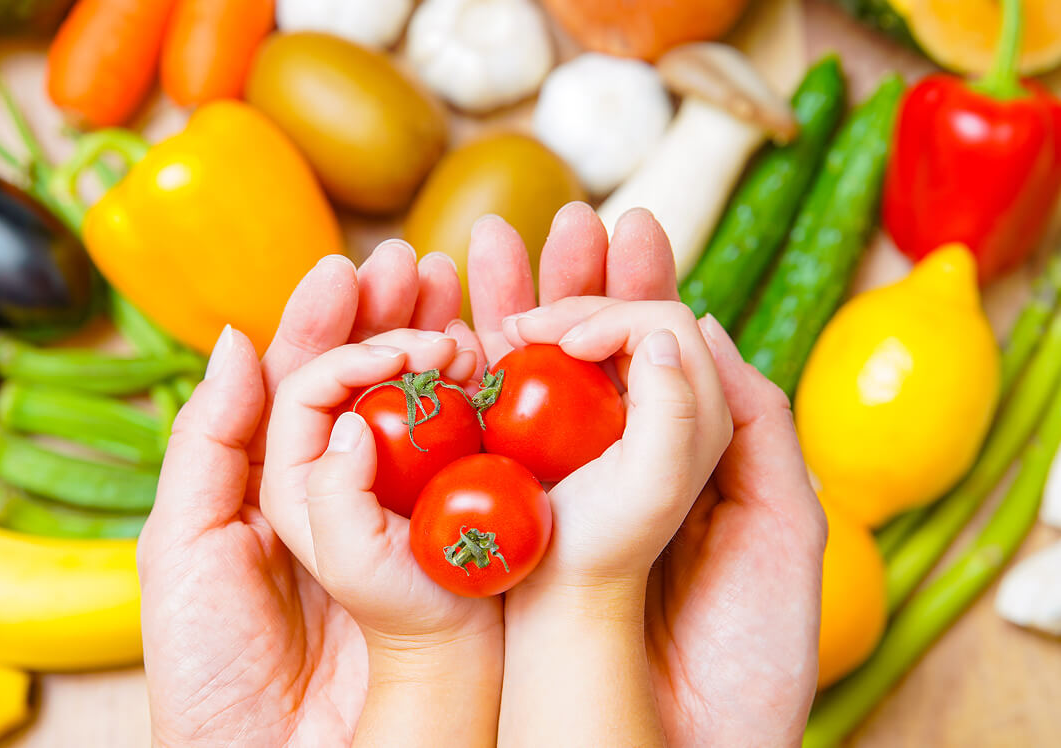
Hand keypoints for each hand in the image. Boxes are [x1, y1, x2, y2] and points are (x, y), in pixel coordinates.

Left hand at [138, 244, 464, 746]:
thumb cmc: (214, 674)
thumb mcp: (186, 546)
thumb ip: (208, 441)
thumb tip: (234, 340)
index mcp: (275, 491)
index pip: (306, 386)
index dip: (326, 325)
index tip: (347, 273)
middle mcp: (344, 498)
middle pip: (372, 387)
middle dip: (391, 317)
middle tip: (417, 263)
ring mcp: (401, 524)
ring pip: (426, 415)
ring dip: (439, 345)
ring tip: (454, 289)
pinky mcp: (449, 558)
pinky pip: (468, 471)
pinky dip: (482, 412)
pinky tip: (489, 357)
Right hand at [471, 205, 824, 745]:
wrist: (662, 737)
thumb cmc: (740, 660)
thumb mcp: (779, 528)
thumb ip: (748, 423)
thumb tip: (695, 332)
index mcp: (679, 466)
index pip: (654, 358)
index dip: (634, 293)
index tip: (617, 250)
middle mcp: (611, 471)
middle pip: (585, 356)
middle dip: (570, 279)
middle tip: (559, 223)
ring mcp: (550, 495)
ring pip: (523, 380)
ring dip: (507, 303)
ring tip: (489, 241)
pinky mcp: (499, 525)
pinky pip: (475, 432)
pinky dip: (462, 369)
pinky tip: (449, 315)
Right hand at [504, 299, 732, 580]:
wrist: (553, 605)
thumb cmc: (605, 556)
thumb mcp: (659, 489)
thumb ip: (675, 409)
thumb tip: (660, 338)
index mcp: (698, 413)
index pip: (665, 322)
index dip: (613, 312)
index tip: (561, 342)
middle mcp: (658, 406)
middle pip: (624, 312)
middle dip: (575, 286)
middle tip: (519, 301)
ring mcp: (606, 417)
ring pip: (583, 330)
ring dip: (544, 301)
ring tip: (500, 288)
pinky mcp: (564, 431)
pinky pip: (545, 365)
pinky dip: (518, 341)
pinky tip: (489, 341)